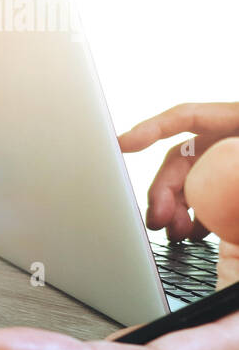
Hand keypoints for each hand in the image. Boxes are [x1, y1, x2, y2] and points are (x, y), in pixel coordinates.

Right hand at [117, 102, 238, 240]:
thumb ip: (230, 180)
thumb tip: (202, 200)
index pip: (188, 117)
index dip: (151, 129)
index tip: (122, 145)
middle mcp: (231, 142)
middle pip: (183, 159)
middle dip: (164, 191)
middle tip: (157, 219)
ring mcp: (232, 166)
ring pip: (193, 182)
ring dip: (177, 208)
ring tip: (175, 232)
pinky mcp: (233, 187)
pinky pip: (211, 197)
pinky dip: (198, 215)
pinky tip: (195, 232)